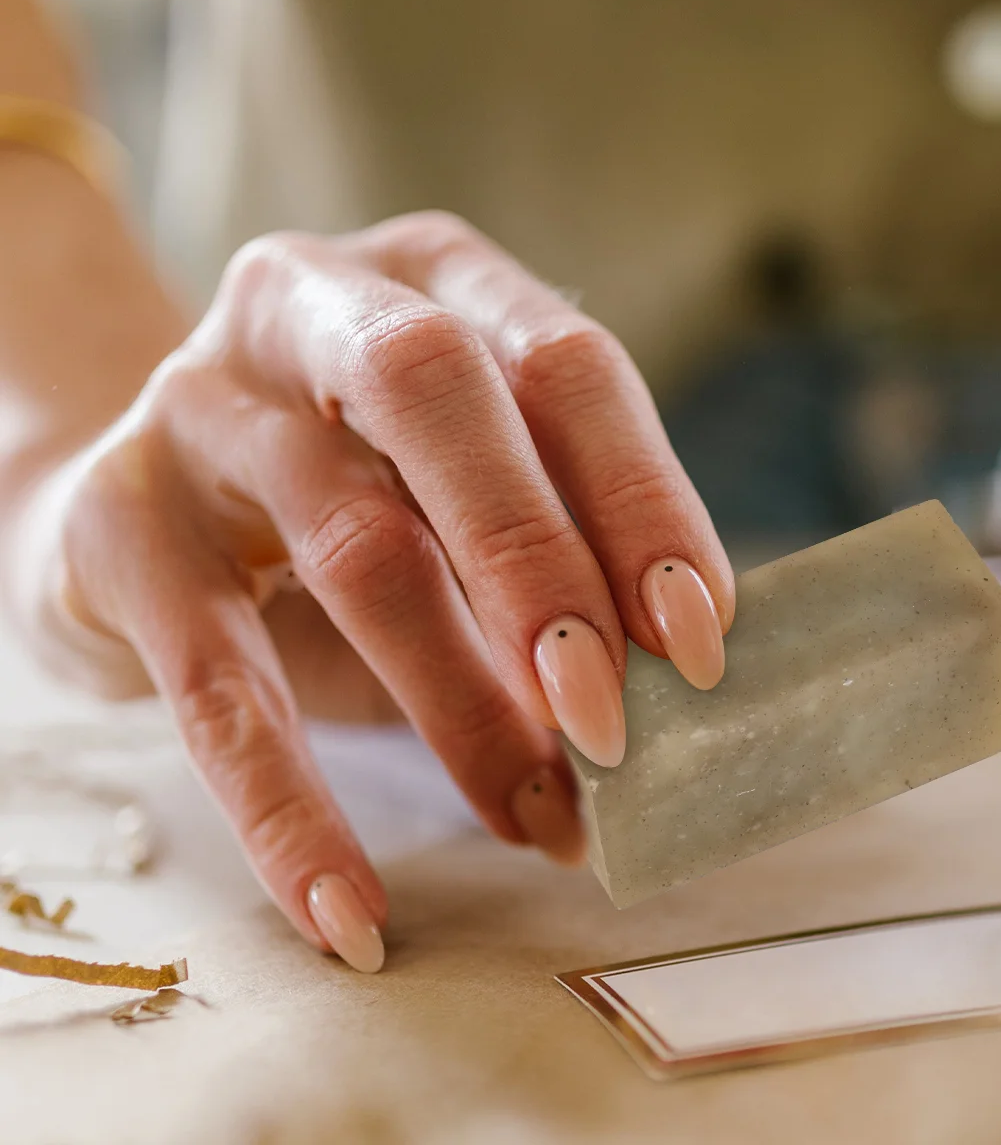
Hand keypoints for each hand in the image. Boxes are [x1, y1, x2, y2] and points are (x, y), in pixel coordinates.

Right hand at [3, 212, 734, 968]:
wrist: (129, 500)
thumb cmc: (355, 484)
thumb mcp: (461, 473)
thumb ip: (558, 537)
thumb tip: (677, 677)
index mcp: (436, 276)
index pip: (564, 362)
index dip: (642, 497)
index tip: (700, 639)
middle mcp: (313, 302)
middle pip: (440, 396)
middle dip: (543, 562)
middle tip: (614, 721)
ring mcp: (200, 401)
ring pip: (351, 543)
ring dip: (459, 702)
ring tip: (539, 816)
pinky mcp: (116, 520)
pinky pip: (215, 683)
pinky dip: (291, 809)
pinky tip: (353, 908)